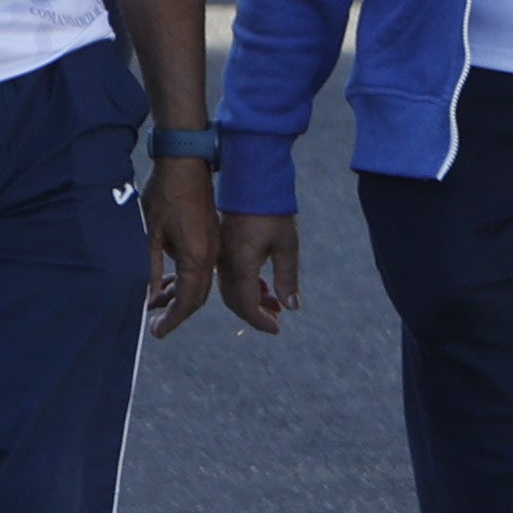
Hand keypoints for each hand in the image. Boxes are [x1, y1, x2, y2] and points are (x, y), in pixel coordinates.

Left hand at [140, 159, 219, 334]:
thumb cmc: (165, 195)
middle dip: (177, 314)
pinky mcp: (210, 237)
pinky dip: (185, 282)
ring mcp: (213, 245)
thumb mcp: (150, 233)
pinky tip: (167, 282)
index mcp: (198, 256)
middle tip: (155, 325)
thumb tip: (149, 296)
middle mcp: (211, 255)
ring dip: (180, 297)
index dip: (173, 320)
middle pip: (198, 296)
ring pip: (200, 283)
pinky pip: (201, 269)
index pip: (189, 300)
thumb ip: (150, 268)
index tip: (157, 332)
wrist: (186, 163)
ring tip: (155, 304)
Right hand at [215, 207, 296, 331]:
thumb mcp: (287, 246)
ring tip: (274, 304)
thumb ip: (288, 278)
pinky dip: (245, 287)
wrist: (252, 182)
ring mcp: (220, 257)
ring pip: (231, 291)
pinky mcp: (221, 249)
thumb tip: (291, 307)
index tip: (277, 329)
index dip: (261, 322)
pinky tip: (263, 286)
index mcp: (240, 266)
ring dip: (251, 301)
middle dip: (255, 315)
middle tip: (277, 320)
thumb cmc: (273, 211)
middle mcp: (225, 265)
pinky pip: (229, 277)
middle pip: (236, 302)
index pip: (247, 306)